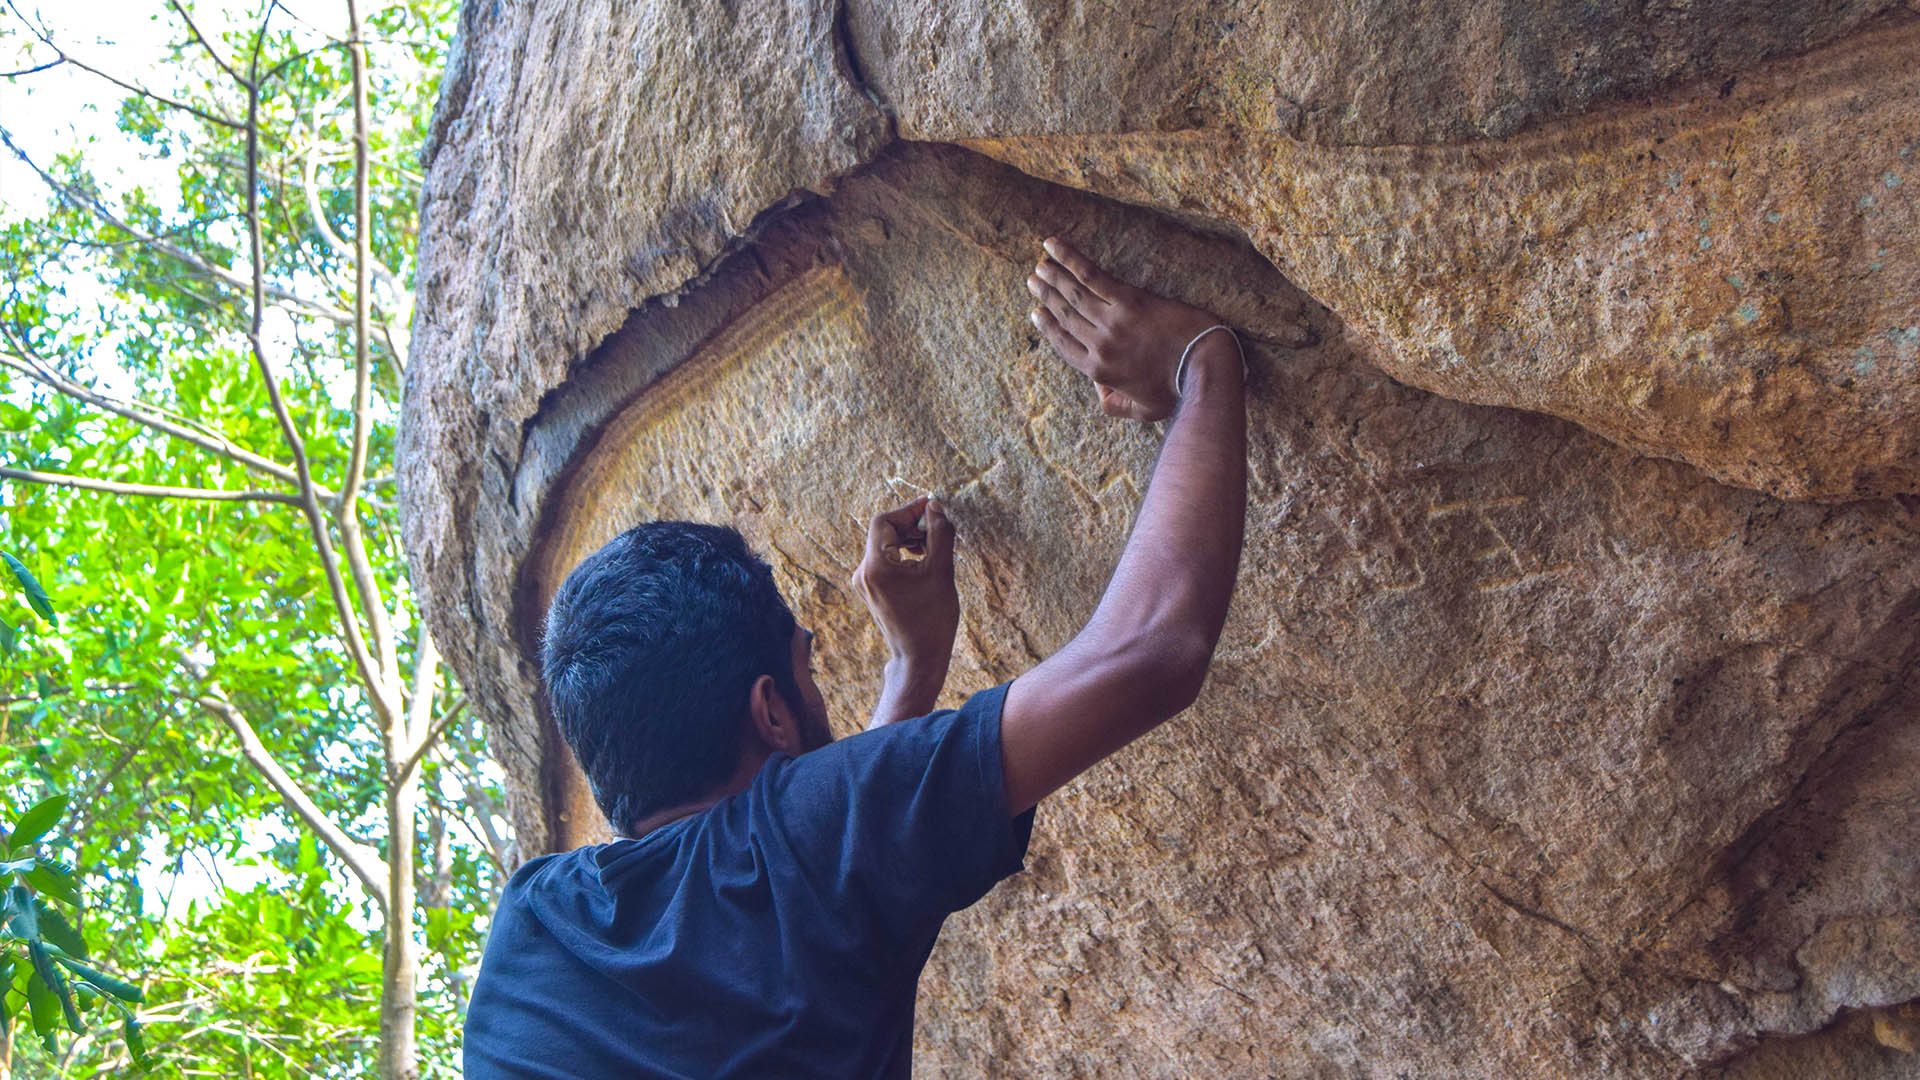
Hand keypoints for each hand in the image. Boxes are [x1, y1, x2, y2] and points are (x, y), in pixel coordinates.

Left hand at [850, 495, 958, 668]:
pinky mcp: (871, 590)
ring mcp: (864, 583)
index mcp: (875, 566)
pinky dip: (903, 554)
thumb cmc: (932, 618)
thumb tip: (935, 507)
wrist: (919, 657)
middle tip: (938, 527)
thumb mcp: (942, 571)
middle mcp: (863, 573)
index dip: (908, 511)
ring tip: (934, 546)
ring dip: (909, 539)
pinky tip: (924, 560)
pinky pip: (885, 561)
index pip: (884, 521)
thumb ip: (939, 534)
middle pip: (883, 532)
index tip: (931, 508)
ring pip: (885, 546)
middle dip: (911, 525)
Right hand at [1027, 236, 1241, 420]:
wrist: (1202, 364)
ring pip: (1072, 294)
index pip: (1063, 345)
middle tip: (1033, 282)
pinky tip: (1053, 245)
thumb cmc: (1178, 389)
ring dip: (1053, 276)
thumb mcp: (1143, 410)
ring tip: (1039, 265)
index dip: (1047, 327)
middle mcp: (1099, 345)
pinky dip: (1069, 258)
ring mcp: (1112, 321)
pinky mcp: (1128, 299)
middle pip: (1064, 316)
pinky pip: (1091, 275)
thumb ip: (1116, 406)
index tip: (1036, 312)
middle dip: (1046, 297)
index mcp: (1099, 371)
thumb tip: (1100, 393)